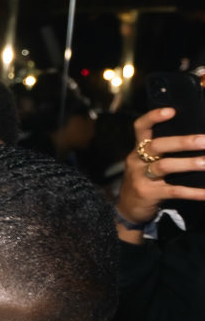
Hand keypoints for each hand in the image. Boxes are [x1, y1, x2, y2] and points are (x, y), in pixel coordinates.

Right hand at [117, 104, 204, 225]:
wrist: (127, 210)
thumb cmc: (144, 181)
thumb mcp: (145, 163)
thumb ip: (162, 152)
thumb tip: (194, 139)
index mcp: (137, 150)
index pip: (140, 127)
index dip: (153, 117)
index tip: (172, 110)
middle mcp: (137, 161)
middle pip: (157, 145)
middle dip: (183, 142)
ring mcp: (141, 178)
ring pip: (164, 166)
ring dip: (188, 164)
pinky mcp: (149, 194)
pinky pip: (174, 191)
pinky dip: (192, 192)